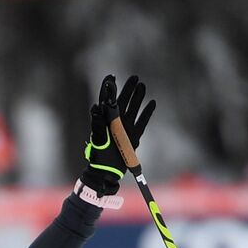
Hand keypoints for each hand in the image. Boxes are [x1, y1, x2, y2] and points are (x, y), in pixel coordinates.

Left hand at [81, 74, 155, 195]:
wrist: (107, 171)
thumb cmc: (99, 156)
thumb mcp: (98, 139)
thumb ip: (98, 123)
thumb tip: (95, 106)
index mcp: (106, 120)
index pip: (107, 100)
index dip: (109, 88)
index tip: (112, 76)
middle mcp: (117, 122)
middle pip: (123, 101)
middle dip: (128, 88)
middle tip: (134, 77)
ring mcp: (126, 128)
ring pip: (134, 109)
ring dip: (138, 97)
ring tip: (142, 85)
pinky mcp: (134, 136)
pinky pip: (142, 122)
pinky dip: (147, 113)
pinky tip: (152, 103)